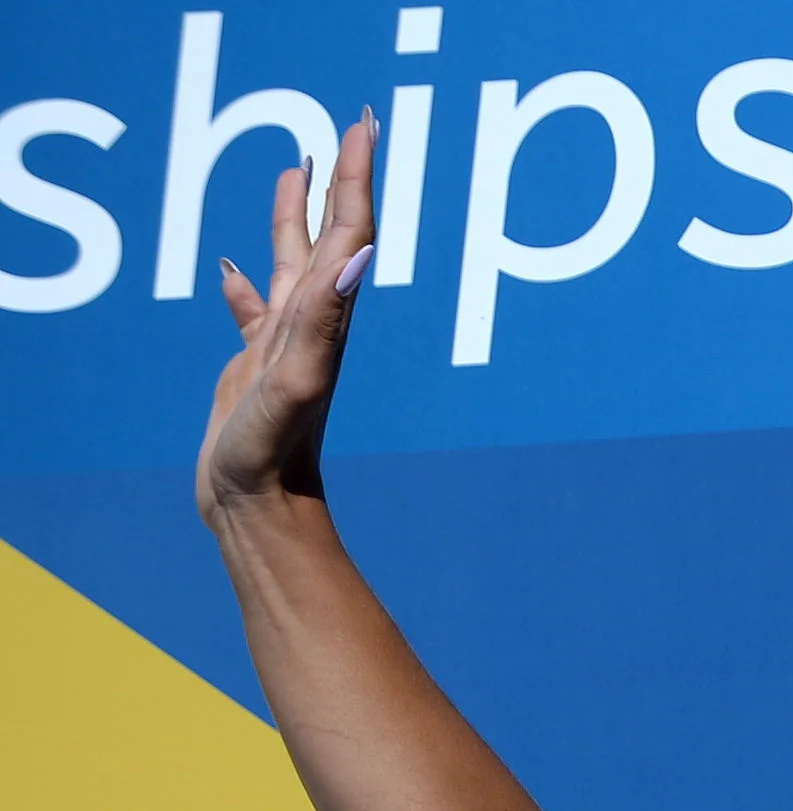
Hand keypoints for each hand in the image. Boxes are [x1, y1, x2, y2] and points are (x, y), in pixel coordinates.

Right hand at [199, 112, 379, 523]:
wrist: (262, 506)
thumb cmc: (274, 451)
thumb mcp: (296, 380)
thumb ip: (322, 321)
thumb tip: (354, 259)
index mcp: (326, 317)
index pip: (348, 231)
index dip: (356, 178)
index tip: (366, 127)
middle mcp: (314, 322)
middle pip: (331, 234)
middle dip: (341, 180)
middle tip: (352, 126)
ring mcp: (286, 342)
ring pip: (292, 261)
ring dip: (297, 215)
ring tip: (296, 167)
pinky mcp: (258, 365)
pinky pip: (252, 310)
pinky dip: (244, 283)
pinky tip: (231, 268)